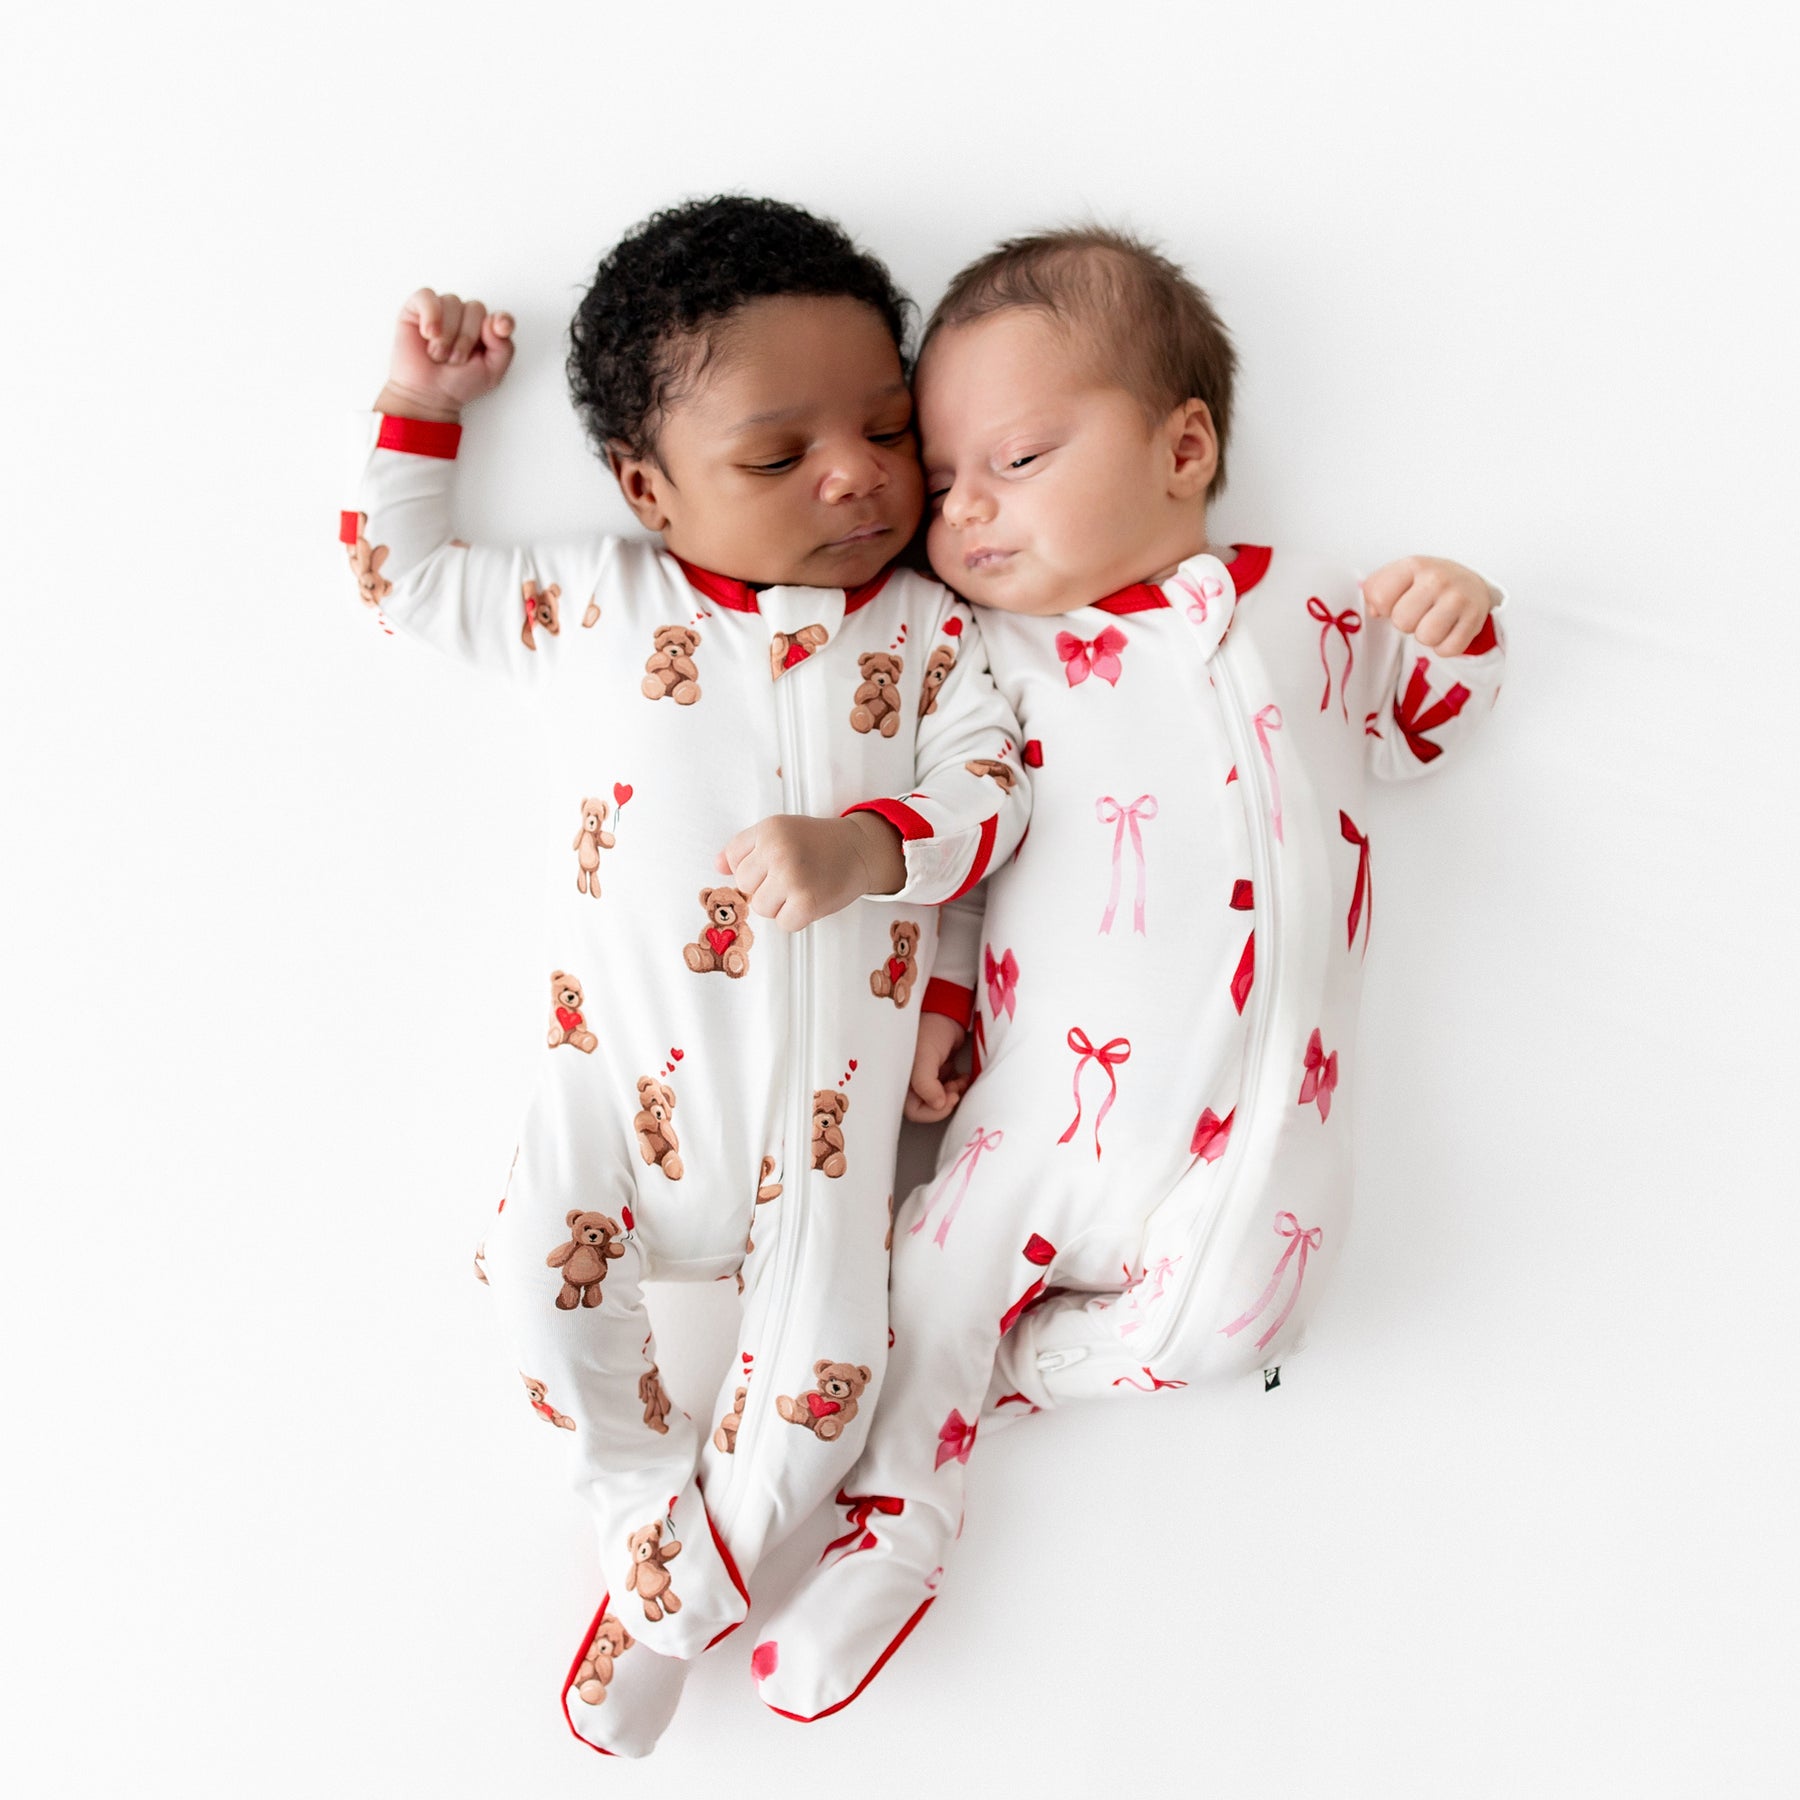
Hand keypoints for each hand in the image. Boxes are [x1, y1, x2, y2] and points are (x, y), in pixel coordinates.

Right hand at [373, 288, 515, 421]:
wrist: (428, 394)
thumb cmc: (458, 383)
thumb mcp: (492, 373)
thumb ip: (504, 348)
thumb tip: (493, 322)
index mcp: (485, 331)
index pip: (499, 317)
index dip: (502, 320)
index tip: (501, 330)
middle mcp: (464, 316)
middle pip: (476, 309)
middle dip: (467, 338)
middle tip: (455, 360)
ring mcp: (441, 310)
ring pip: (452, 303)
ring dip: (447, 335)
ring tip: (439, 355)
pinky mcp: (416, 308)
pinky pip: (427, 297)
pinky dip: (430, 315)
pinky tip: (428, 334)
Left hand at [715, 813, 904, 930]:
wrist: (860, 849)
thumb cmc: (817, 842)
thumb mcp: (780, 831)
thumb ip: (746, 847)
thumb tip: (717, 866)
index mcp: (768, 830)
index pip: (733, 860)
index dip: (752, 867)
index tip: (773, 862)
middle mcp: (777, 850)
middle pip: (745, 886)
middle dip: (764, 886)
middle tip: (791, 875)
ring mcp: (792, 877)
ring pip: (761, 908)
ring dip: (779, 905)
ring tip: (800, 887)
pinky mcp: (807, 901)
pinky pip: (783, 923)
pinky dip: (796, 918)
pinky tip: (810, 899)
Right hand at [905, 1013, 968, 1122]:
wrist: (946, 1011)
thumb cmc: (928, 1029)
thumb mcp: (924, 1058)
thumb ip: (926, 1084)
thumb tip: (937, 1105)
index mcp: (900, 1080)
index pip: (914, 1111)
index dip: (933, 1111)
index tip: (950, 1099)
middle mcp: (911, 1082)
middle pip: (929, 1107)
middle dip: (946, 1101)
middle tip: (956, 1091)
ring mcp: (926, 1077)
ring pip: (941, 1099)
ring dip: (953, 1093)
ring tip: (960, 1081)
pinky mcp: (939, 1072)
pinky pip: (948, 1089)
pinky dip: (958, 1086)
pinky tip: (962, 1076)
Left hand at [1362, 556, 1494, 655]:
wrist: (1470, 584)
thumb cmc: (1427, 584)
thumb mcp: (1400, 576)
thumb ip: (1376, 590)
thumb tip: (1374, 612)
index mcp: (1414, 565)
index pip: (1379, 597)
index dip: (1384, 607)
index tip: (1398, 602)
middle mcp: (1437, 578)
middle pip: (1402, 621)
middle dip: (1406, 624)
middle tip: (1419, 614)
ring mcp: (1458, 598)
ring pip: (1425, 637)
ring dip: (1426, 637)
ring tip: (1433, 622)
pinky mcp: (1475, 618)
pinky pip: (1447, 649)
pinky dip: (1444, 647)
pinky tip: (1448, 630)